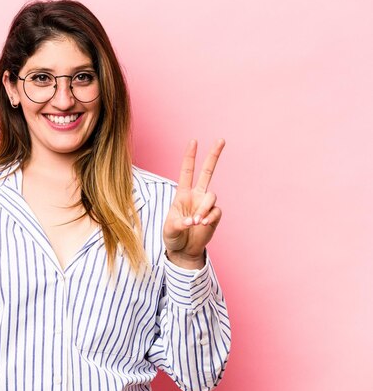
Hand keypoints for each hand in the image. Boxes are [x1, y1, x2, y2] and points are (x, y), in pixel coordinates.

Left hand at [163, 139, 224, 268]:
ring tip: (196, 222)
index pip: (187, 171)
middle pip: (207, 172)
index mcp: (182, 194)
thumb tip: (192, 220)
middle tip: (221, 139)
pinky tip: (202, 225)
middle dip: (214, 156)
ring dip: (204, 208)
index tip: (194, 141)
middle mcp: (196, 196)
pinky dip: (209, 217)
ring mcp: (206, 205)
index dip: (190, 156)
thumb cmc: (173, 236)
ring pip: (211, 196)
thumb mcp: (169, 229)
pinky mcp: (214, 216)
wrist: (183, 250)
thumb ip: (179, 224)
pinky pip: (216, 211)